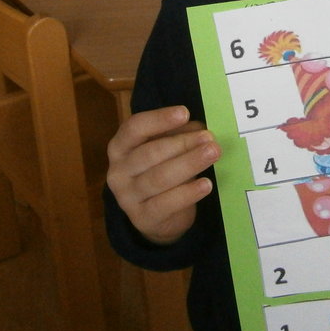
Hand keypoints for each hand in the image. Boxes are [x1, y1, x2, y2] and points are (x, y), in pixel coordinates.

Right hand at [106, 105, 220, 245]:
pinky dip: (188, 193)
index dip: (159, 119)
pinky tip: (206, 184)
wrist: (156, 217)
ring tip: (212, 154)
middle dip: (182, 143)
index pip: (134, 128)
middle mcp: (118, 171)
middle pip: (150, 153)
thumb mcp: (166, 149)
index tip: (184, 112)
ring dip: (189, 164)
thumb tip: (199, 130)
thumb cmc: (160, 171)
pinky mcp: (142, 218)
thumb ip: (178, 135)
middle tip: (209, 138)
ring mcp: (127, 197)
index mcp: (120, 147)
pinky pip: (166, 204)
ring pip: (159, 178)